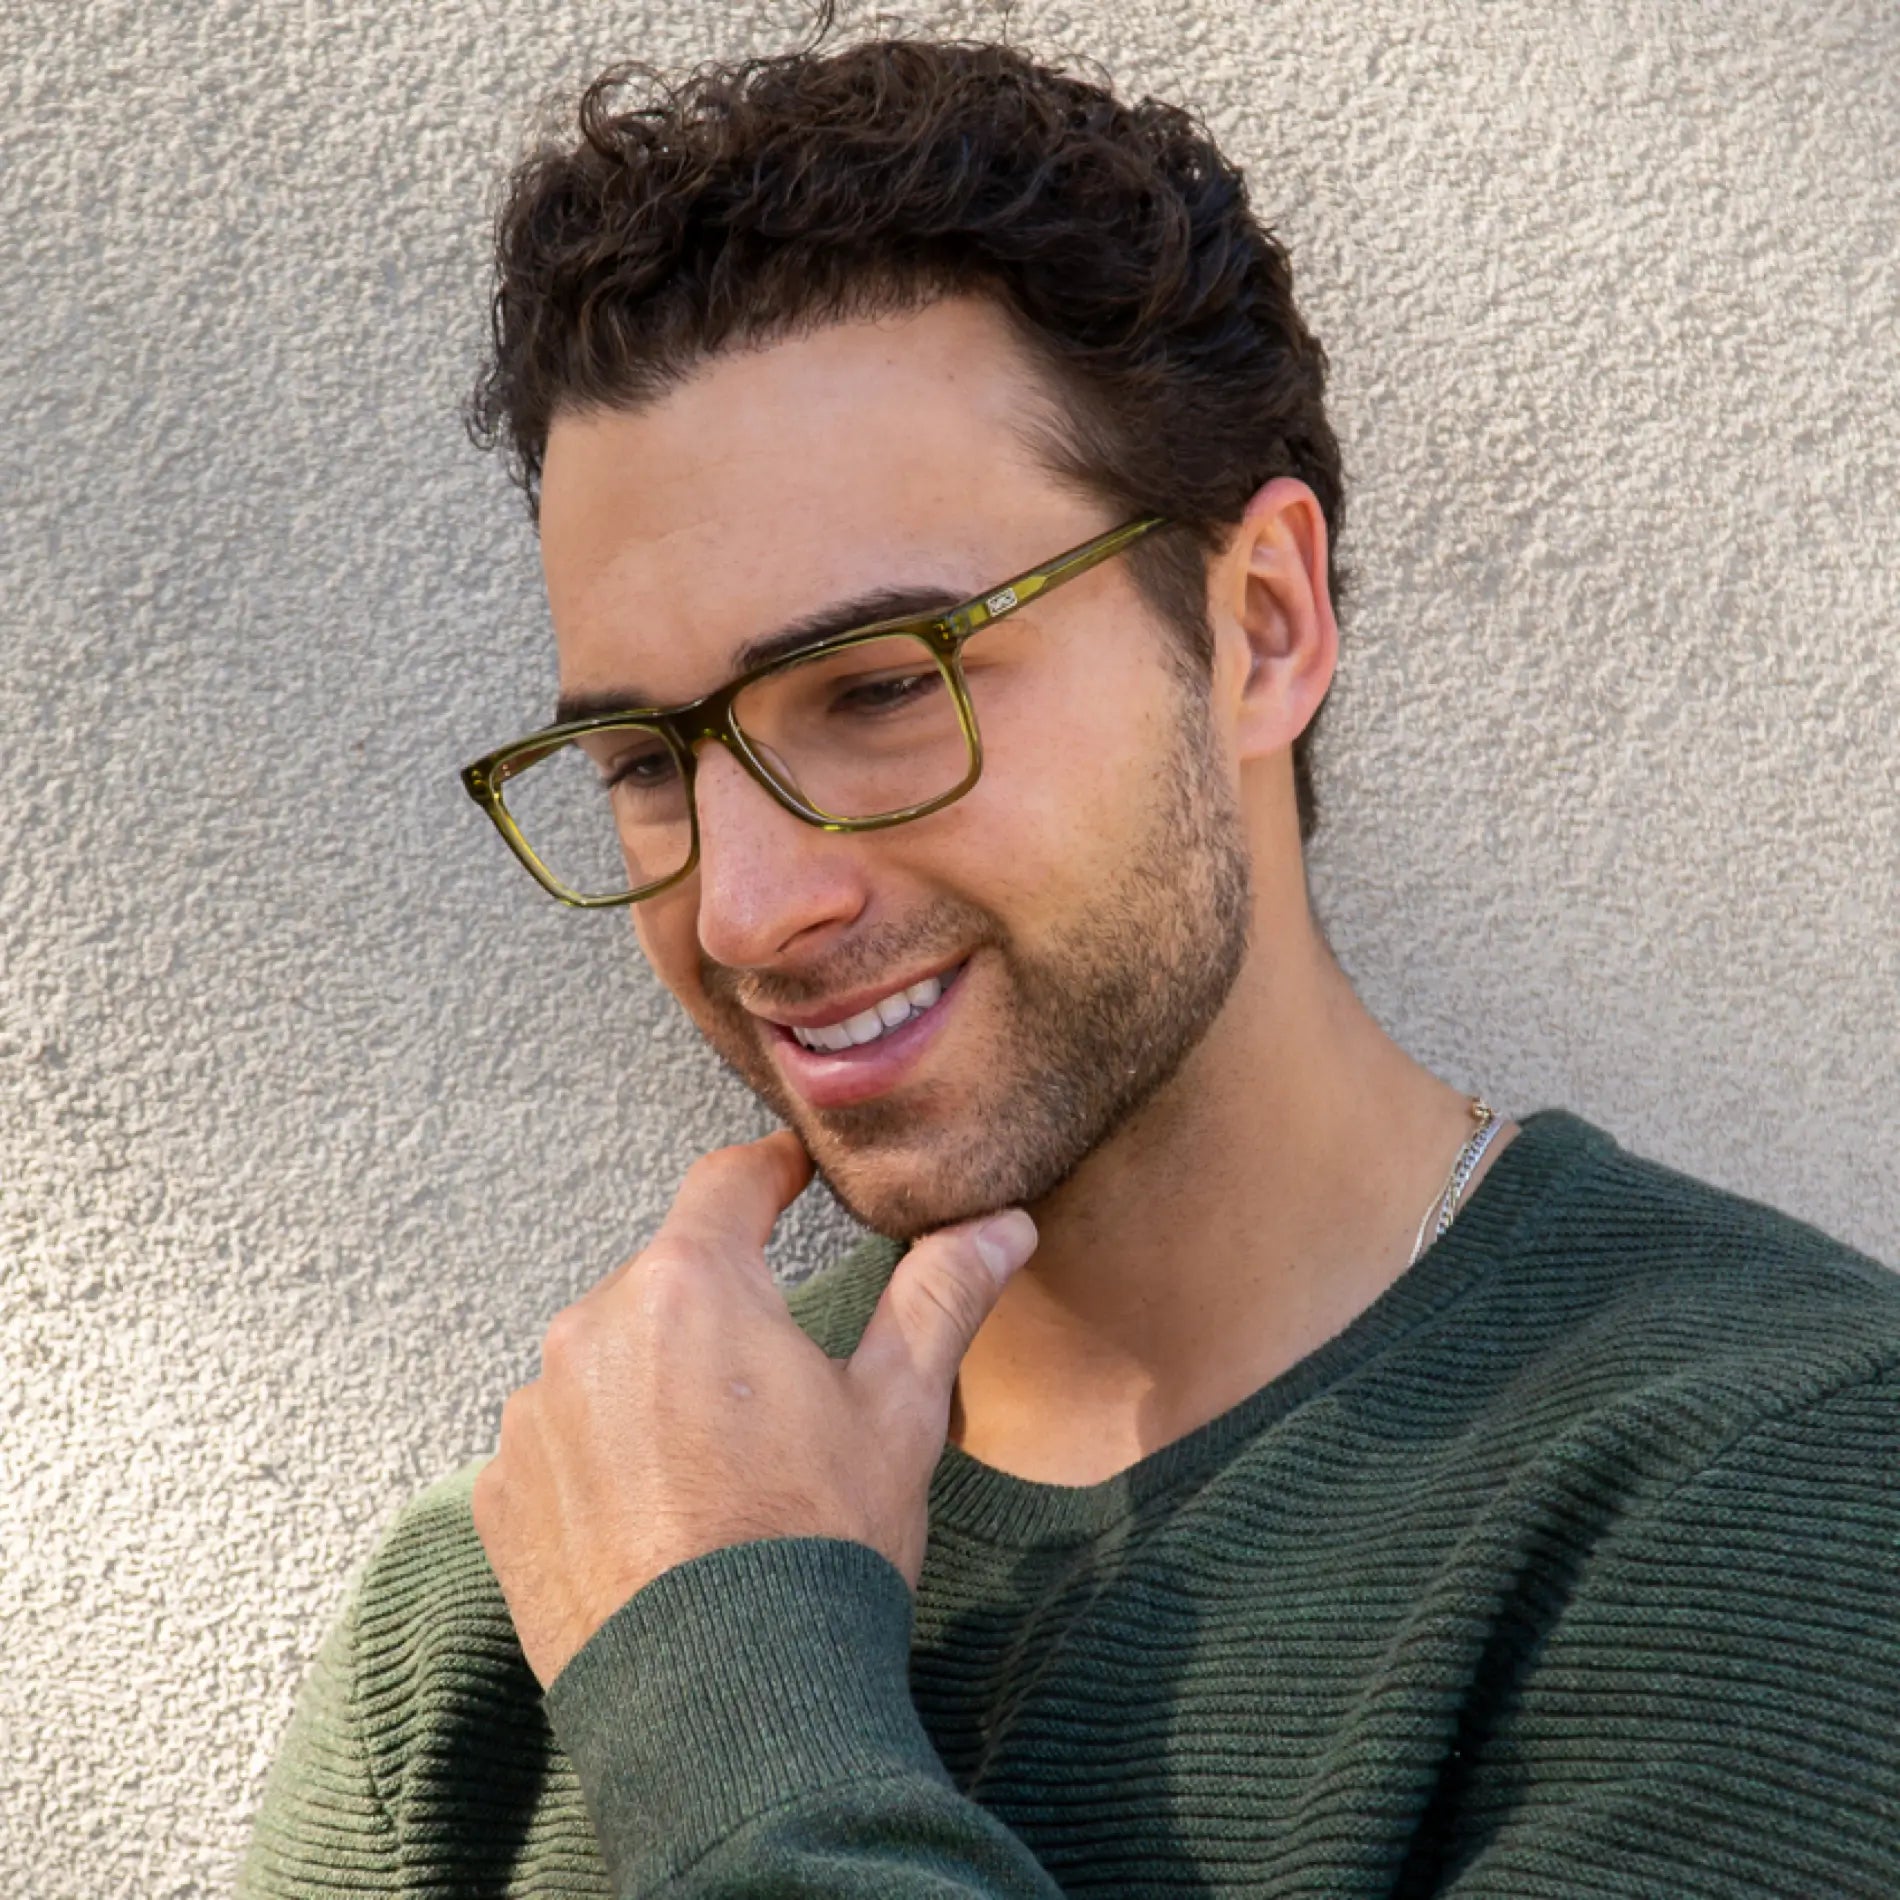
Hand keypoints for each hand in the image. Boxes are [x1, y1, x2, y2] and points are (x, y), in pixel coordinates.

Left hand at [470, 1129, 1038, 1689]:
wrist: (726, 1711)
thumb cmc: (817, 1549)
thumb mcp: (898, 1413)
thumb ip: (939, 1299)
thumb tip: (999, 1226)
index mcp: (692, 1286)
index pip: (727, 1184)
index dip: (769, 1173)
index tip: (789, 1177)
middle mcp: (592, 1329)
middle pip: (667, 1283)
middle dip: (719, 1312)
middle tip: (777, 1382)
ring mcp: (536, 1415)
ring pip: (609, 1363)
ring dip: (655, 1386)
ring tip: (718, 1470)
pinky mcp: (503, 1496)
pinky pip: (560, 1443)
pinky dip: (604, 1460)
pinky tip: (658, 1519)